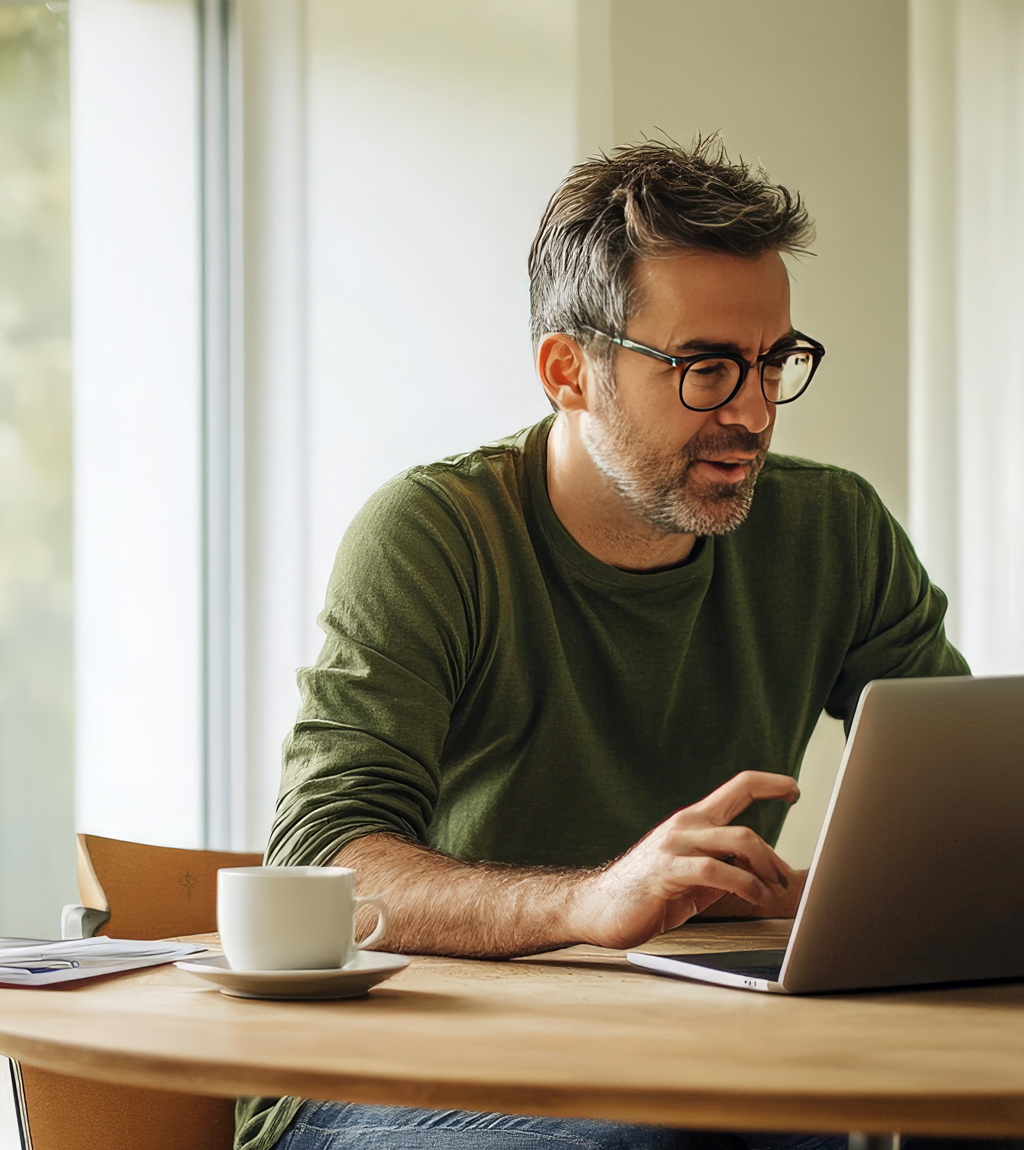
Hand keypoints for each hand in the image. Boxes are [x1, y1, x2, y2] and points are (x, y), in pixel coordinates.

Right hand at [572, 771, 799, 949]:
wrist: (598, 907)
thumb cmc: (648, 892)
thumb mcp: (695, 876)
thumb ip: (725, 865)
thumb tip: (765, 870)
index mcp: (694, 821)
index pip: (739, 787)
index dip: (771, 784)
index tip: (794, 790)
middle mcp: (686, 826)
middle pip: (745, 823)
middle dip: (773, 858)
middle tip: (783, 883)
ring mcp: (675, 846)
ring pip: (737, 841)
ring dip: (765, 870)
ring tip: (770, 893)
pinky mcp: (667, 871)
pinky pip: (715, 870)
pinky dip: (744, 884)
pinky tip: (753, 898)